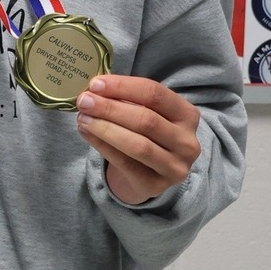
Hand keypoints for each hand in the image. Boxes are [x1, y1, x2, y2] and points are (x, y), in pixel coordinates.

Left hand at [76, 75, 200, 205]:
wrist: (145, 176)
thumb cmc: (144, 135)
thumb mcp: (143, 113)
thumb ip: (126, 100)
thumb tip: (94, 90)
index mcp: (187, 115)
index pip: (155, 94)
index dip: (123, 87)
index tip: (95, 84)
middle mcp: (188, 142)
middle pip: (146, 120)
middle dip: (110, 108)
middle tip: (84, 101)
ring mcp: (175, 167)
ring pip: (137, 145)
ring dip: (105, 128)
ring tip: (82, 118)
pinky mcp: (156, 186)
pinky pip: (125, 163)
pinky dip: (102, 146)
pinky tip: (86, 133)